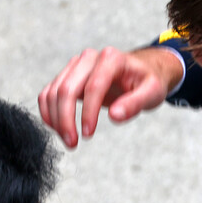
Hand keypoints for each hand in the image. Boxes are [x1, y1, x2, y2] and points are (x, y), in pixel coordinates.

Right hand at [38, 46, 182, 147]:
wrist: (140, 71)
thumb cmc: (148, 81)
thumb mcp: (152, 92)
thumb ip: (135, 104)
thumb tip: (115, 116)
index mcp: (111, 59)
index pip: (93, 87)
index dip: (87, 112)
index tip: (88, 134)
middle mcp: (89, 58)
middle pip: (67, 89)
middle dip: (65, 119)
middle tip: (72, 143)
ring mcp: (76, 66)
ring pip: (54, 91)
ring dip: (55, 118)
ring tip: (68, 140)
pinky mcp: (68, 75)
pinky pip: (49, 92)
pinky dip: (49, 111)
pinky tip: (58, 128)